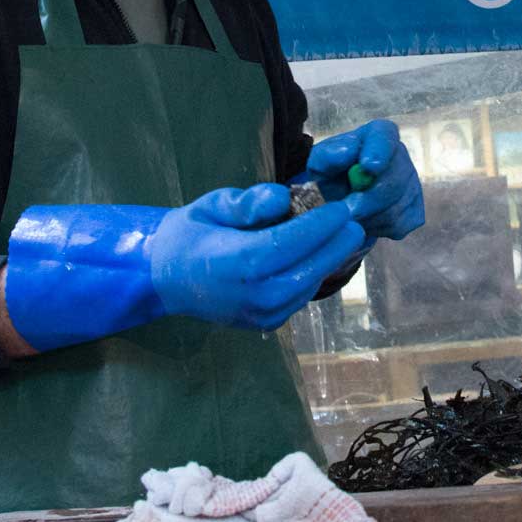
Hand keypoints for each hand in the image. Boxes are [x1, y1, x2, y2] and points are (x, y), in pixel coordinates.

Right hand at [1, 191, 366, 352]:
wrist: (166, 277)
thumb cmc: (191, 233)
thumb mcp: (212, 205)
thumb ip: (247, 202)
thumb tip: (282, 197)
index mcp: (238, 263)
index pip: (291, 242)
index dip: (321, 225)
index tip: (343, 207)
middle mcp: (254, 294)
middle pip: (309, 268)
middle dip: (335, 243)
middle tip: (356, 220)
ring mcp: (261, 314)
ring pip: (308, 284)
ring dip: (328, 259)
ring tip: (341, 235)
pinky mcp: (267, 323)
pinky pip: (299, 296)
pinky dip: (313, 274)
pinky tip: (319, 254)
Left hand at [304, 119, 423, 241]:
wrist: (337, 197)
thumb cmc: (329, 174)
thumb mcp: (319, 162)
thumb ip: (328, 154)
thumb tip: (347, 152)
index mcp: (378, 134)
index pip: (385, 137)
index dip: (379, 152)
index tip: (368, 167)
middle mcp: (401, 155)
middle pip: (394, 181)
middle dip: (366, 200)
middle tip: (344, 210)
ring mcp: (412, 184)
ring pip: (395, 208)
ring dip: (367, 217)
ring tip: (350, 214)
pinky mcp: (415, 211)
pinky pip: (398, 225)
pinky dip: (377, 228)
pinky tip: (365, 219)